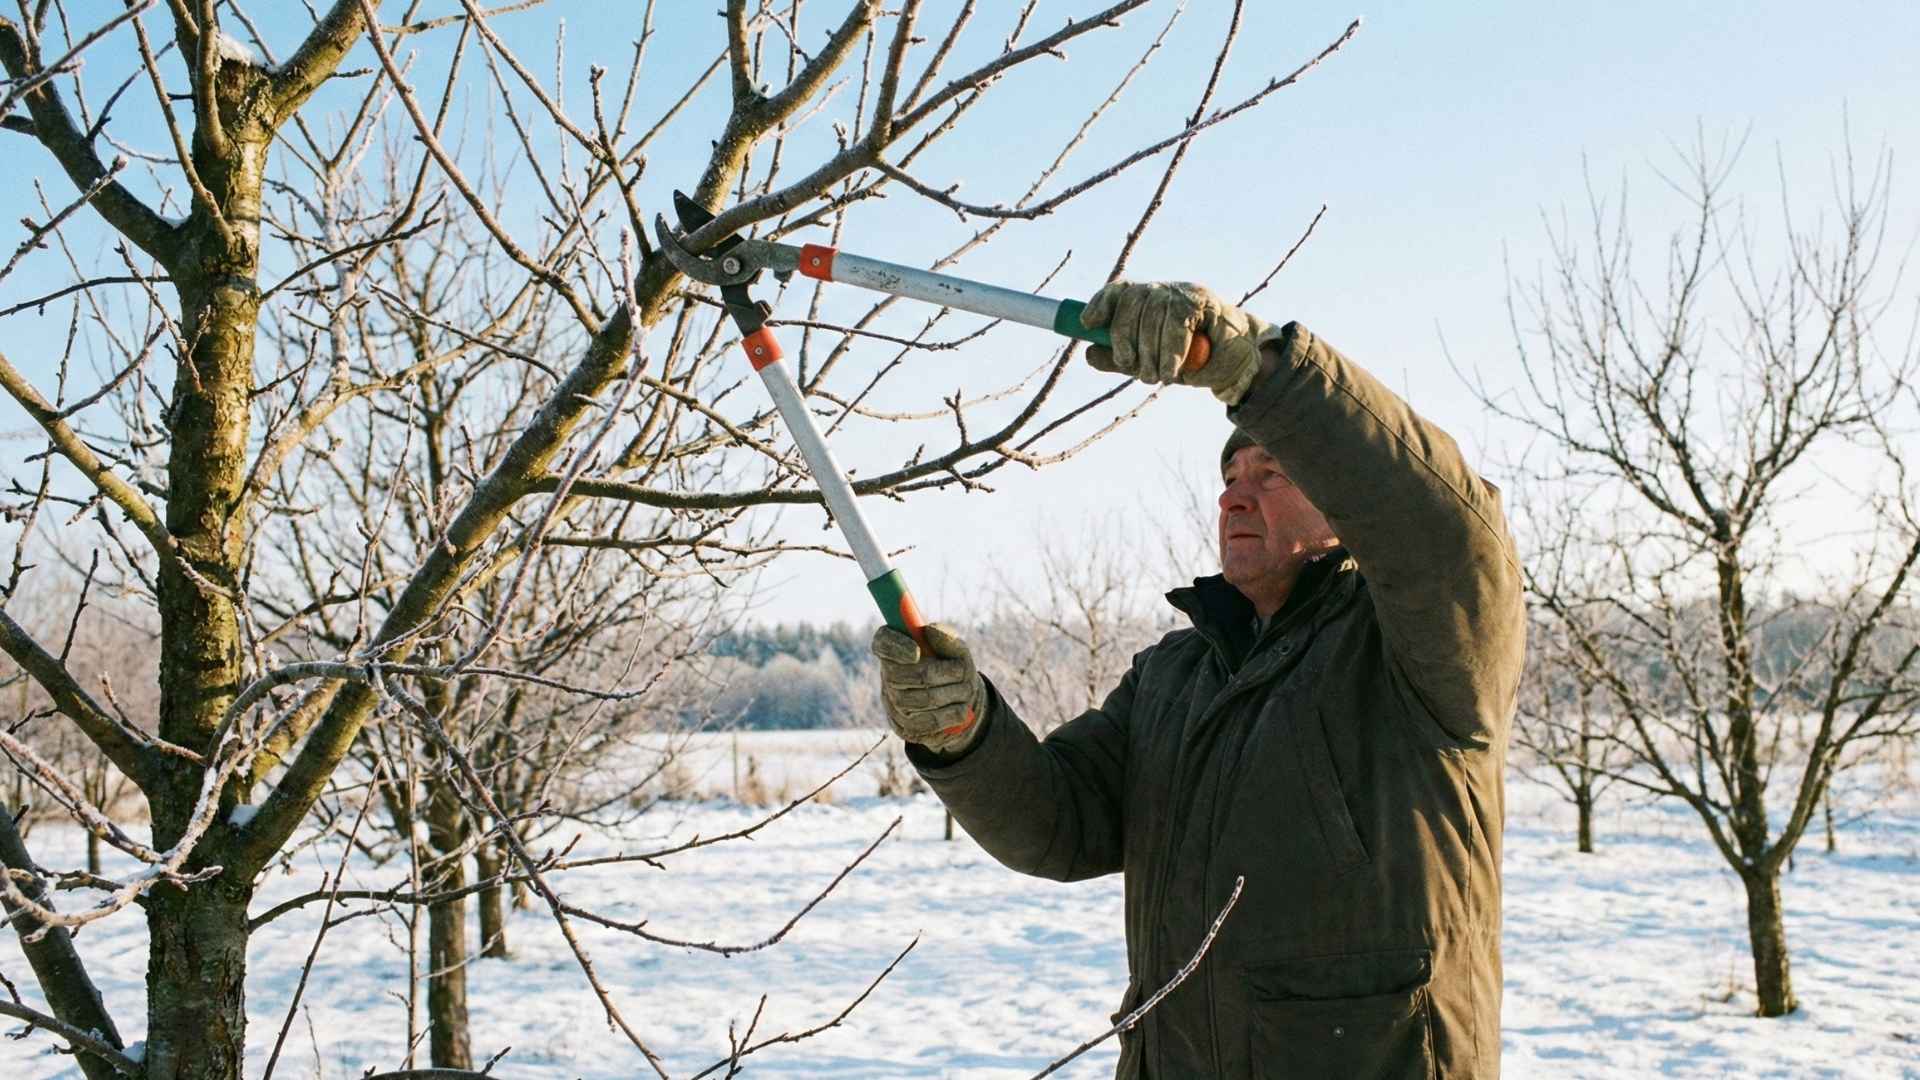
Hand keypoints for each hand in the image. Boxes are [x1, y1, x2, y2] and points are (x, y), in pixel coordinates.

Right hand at [870, 622, 985, 756]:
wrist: (957, 700)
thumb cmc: (952, 666)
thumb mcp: (955, 649)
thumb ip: (946, 638)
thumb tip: (930, 631)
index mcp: (895, 648)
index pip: (883, 643)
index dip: (895, 648)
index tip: (916, 651)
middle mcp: (888, 676)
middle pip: (910, 675)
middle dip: (943, 673)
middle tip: (963, 671)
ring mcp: (894, 704)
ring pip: (924, 698)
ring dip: (954, 692)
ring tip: (967, 689)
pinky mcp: (906, 727)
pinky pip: (931, 721)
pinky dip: (953, 712)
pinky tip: (962, 707)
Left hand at [1081, 281, 1271, 404]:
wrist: (1237, 363)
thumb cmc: (1192, 361)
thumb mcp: (1150, 361)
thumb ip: (1119, 358)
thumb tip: (1088, 353)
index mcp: (1147, 301)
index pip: (1118, 291)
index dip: (1101, 304)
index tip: (1088, 324)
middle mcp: (1163, 290)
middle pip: (1132, 301)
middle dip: (1126, 340)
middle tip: (1135, 370)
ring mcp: (1183, 292)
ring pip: (1154, 312)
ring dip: (1152, 351)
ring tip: (1159, 376)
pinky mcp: (1203, 300)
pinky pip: (1177, 322)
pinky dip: (1172, 350)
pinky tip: (1174, 369)